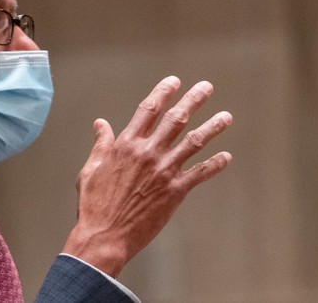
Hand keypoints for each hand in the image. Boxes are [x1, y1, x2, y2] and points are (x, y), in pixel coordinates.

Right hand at [62, 76, 232, 277]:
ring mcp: (164, 171)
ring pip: (194, 142)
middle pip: (176, 119)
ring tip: (227, 116)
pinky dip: (215, 164)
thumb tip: (101, 124)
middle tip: (207, 87)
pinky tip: (226, 156)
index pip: (148, 110)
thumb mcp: (91, 168)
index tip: (174, 81)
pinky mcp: (175, 191)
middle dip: (193, 100)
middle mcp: (148, 152)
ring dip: (213, 127)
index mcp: (126, 145)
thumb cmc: (94, 203)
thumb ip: (102, 144)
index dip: (163, 93)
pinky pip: (200, 173)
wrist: (105, 235)